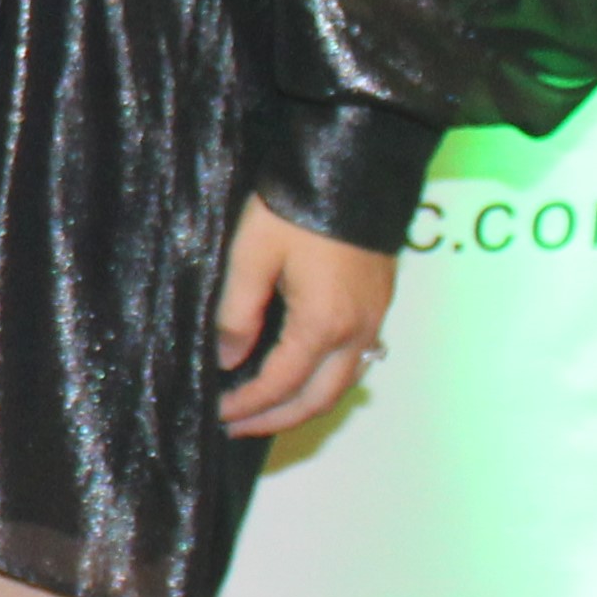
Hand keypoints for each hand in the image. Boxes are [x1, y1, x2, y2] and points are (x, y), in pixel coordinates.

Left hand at [214, 195, 397, 433]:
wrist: (355, 169)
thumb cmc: (296, 209)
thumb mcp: (251, 256)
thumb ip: (237, 313)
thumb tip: (227, 360)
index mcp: (322, 326)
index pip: (280, 385)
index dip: (247, 405)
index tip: (217, 413)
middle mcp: (356, 332)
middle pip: (318, 399)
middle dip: (277, 420)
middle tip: (238, 427)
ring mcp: (374, 319)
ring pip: (343, 385)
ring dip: (304, 404)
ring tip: (266, 409)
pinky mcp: (379, 303)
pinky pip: (356, 362)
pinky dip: (325, 381)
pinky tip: (302, 374)